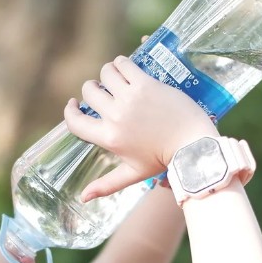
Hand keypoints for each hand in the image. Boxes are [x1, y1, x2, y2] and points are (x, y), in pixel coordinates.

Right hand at [64, 55, 218, 201]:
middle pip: (89, 92)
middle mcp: (116, 117)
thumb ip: (106, 185)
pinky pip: (123, 64)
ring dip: (107, 74)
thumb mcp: (132, 174)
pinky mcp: (146, 84)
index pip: (75, 121)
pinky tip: (125, 68)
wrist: (192, 145)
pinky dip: (121, 63)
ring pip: (104, 73)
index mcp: (110, 138)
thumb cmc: (163, 160)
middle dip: (92, 89)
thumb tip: (82, 198)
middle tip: (104, 91)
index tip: (73, 104)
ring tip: (116, 78)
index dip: (69, 111)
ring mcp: (130, 99)